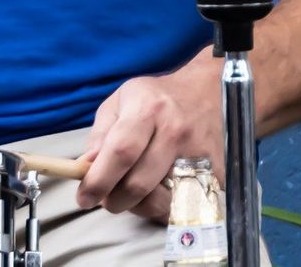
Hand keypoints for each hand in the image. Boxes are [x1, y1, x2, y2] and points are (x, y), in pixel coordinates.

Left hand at [76, 58, 223, 220]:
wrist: (208, 92)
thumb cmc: (157, 98)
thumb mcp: (121, 100)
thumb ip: (101, 132)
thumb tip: (87, 166)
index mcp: (147, 108)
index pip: (121, 152)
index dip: (99, 180)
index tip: (84, 197)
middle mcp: (174, 131)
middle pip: (139, 183)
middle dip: (114, 200)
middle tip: (106, 198)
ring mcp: (199, 154)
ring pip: (161, 201)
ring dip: (139, 207)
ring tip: (131, 194)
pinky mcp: (217, 174)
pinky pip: (183, 205)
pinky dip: (165, 206)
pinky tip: (158, 191)